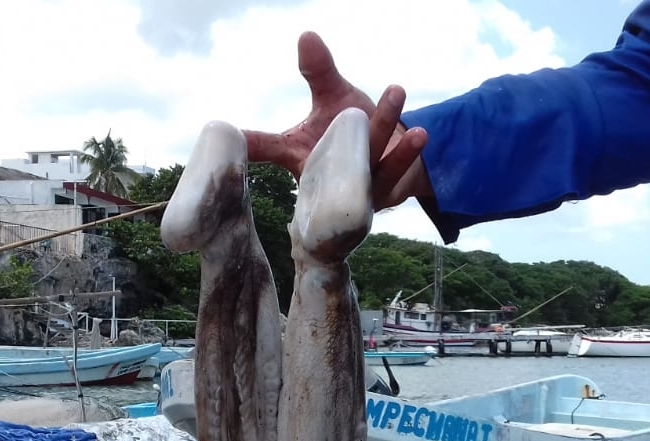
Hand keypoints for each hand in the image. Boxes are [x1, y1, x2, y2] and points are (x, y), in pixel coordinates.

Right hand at [244, 31, 430, 209]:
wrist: (394, 162)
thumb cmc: (355, 131)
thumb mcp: (336, 99)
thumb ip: (319, 72)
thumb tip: (307, 35)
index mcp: (300, 158)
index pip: (268, 149)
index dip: (250, 146)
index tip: (229, 137)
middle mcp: (322, 179)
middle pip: (325, 158)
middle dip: (340, 134)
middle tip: (351, 107)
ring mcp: (352, 191)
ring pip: (367, 158)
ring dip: (383, 124)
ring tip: (396, 89)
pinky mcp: (382, 196)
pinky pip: (394, 173)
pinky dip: (406, 153)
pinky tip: (420, 133)